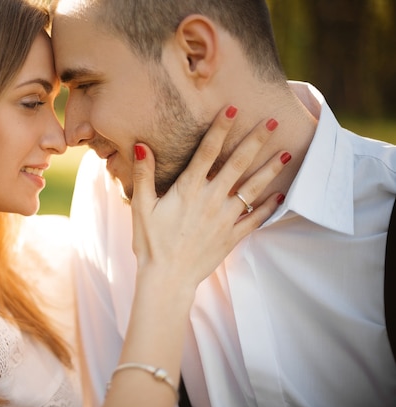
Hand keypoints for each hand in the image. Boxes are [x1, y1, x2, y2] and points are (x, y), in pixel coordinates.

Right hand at [130, 106, 288, 289]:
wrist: (167, 278)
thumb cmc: (151, 242)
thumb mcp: (141, 207)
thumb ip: (144, 175)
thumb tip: (142, 145)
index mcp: (188, 190)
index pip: (207, 152)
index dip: (220, 129)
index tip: (233, 109)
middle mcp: (211, 200)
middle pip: (237, 164)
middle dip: (255, 141)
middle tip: (272, 121)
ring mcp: (225, 218)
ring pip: (253, 188)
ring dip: (270, 168)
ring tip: (285, 152)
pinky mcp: (232, 236)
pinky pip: (256, 218)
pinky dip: (270, 206)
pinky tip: (281, 194)